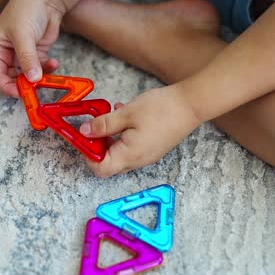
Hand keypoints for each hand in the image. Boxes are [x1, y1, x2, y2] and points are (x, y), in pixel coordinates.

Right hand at [0, 0, 63, 96]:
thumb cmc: (27, 9)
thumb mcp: (24, 35)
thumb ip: (27, 58)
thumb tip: (32, 79)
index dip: (5, 85)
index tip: (18, 92)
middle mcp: (6, 53)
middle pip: (10, 77)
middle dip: (23, 83)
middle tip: (35, 87)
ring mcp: (21, 55)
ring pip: (26, 75)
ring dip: (37, 77)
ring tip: (47, 73)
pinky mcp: (35, 55)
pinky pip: (40, 69)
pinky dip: (47, 69)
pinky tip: (54, 63)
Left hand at [80, 84, 200, 176]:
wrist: (191, 105)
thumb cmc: (161, 109)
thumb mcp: (126, 113)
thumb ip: (103, 125)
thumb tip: (85, 132)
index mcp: (130, 155)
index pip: (100, 168)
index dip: (88, 155)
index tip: (83, 137)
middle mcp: (138, 160)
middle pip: (109, 163)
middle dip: (97, 146)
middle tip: (93, 127)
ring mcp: (146, 155)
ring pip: (119, 153)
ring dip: (109, 138)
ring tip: (109, 117)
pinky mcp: (152, 147)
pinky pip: (130, 146)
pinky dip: (122, 134)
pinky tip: (123, 115)